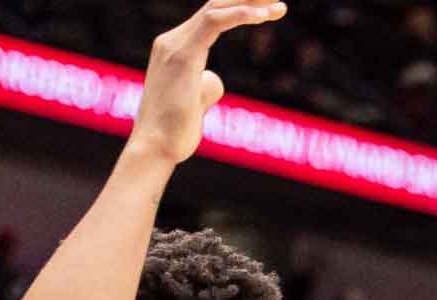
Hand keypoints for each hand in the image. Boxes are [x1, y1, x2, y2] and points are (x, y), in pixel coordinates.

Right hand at [128, 0, 286, 165]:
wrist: (156, 148)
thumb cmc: (176, 132)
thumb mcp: (196, 102)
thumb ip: (205, 86)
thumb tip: (214, 79)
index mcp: (175, 49)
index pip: (212, 17)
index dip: (242, 9)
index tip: (272, 12)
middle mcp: (171, 41)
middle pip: (215, 7)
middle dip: (249, 0)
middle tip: (279, 4)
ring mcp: (174, 46)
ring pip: (215, 9)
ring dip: (250, 4)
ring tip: (278, 7)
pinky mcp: (182, 56)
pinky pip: (213, 23)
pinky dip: (239, 15)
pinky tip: (262, 15)